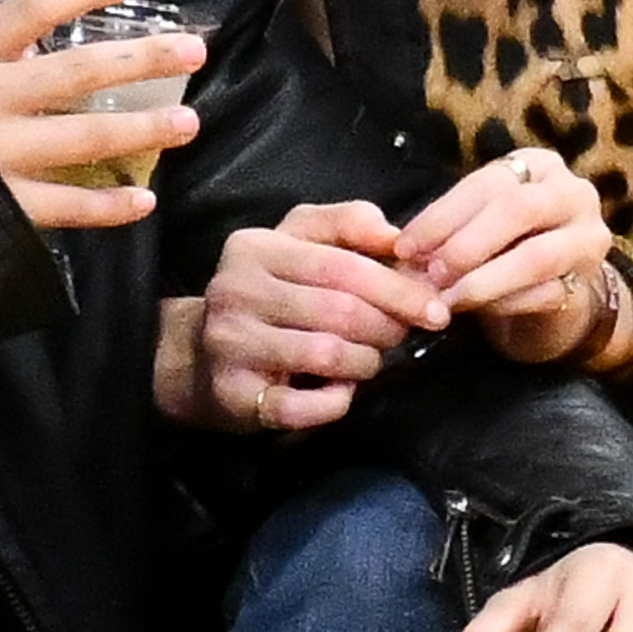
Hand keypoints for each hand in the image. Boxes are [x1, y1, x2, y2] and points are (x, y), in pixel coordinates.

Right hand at [0, 0, 204, 231]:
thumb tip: (35, 46)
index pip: (33, 8)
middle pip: (77, 72)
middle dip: (140, 59)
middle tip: (192, 50)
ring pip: (85, 139)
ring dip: (142, 130)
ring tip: (188, 122)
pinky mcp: (1, 207)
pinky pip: (67, 208)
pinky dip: (107, 206)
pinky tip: (143, 200)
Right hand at [182, 200, 445, 431]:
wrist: (197, 356)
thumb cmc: (266, 294)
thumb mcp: (297, 243)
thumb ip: (347, 225)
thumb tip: (395, 234)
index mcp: (256, 247)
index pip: (343, 265)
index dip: (398, 288)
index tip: (436, 308)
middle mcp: (236, 290)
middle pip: (340, 311)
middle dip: (387, 327)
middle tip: (401, 335)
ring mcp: (231, 343)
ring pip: (328, 355)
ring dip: (366, 363)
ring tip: (369, 360)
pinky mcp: (234, 395)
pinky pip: (306, 406)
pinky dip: (336, 402)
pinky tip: (340, 391)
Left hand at [393, 149, 614, 365]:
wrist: (553, 291)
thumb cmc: (505, 248)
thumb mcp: (479, 225)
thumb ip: (449, 232)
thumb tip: (406, 253)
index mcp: (538, 166)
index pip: (486, 184)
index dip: (442, 216)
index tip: (405, 246)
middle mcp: (572, 194)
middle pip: (517, 209)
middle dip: (466, 244)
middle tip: (430, 272)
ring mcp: (587, 240)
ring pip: (536, 256)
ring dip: (484, 279)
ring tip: (448, 297)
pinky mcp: (588, 285)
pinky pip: (545, 295)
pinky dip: (504, 304)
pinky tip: (476, 312)